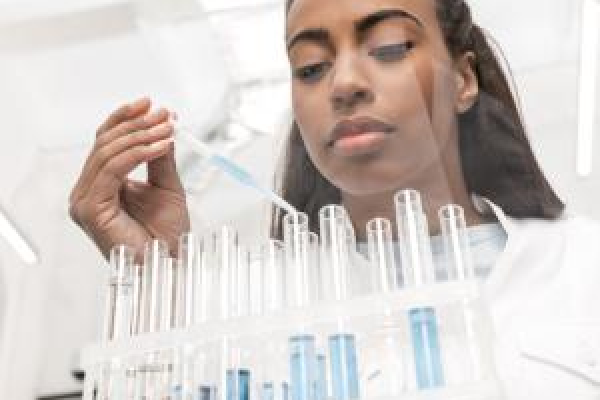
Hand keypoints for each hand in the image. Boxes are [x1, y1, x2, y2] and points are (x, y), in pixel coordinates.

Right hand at [69, 98, 189, 260]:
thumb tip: (162, 125)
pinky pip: (113, 170)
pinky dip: (139, 153)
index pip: (106, 143)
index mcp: (102, 185)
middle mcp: (87, 191)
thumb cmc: (166, 234)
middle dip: (138, 125)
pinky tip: (161, 145)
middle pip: (105, 144)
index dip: (126, 120)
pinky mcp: (90, 209)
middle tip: (165, 116)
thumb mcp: (167, 186)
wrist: (168, 262)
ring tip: (168, 128)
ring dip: (141, 136)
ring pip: (108, 153)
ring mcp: (85, 200)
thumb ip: (160, 157)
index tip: (150, 103)